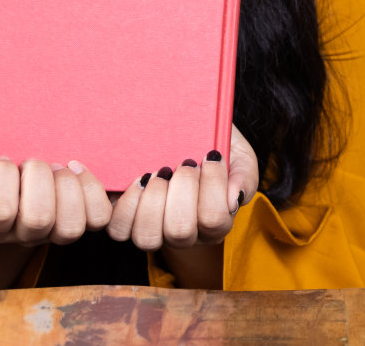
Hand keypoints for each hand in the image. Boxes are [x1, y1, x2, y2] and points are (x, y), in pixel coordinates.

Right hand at [0, 129, 111, 245]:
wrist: (15, 147)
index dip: (4, 178)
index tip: (3, 157)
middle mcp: (22, 234)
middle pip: (38, 220)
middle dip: (39, 179)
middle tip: (34, 160)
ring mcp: (54, 230)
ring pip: (70, 227)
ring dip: (68, 188)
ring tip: (59, 166)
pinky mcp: (82, 220)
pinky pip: (98, 218)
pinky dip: (92, 190)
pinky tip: (76, 168)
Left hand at [106, 124, 259, 250]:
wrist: (182, 126)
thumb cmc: (211, 142)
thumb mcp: (237, 153)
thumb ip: (244, 175)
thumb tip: (233, 198)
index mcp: (215, 222)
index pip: (215, 220)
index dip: (212, 186)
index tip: (210, 156)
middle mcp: (185, 234)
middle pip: (180, 232)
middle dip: (182, 189)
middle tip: (185, 162)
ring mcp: (154, 230)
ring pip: (148, 237)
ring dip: (154, 199)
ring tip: (160, 172)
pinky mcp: (127, 221)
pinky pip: (120, 229)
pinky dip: (128, 202)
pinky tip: (140, 179)